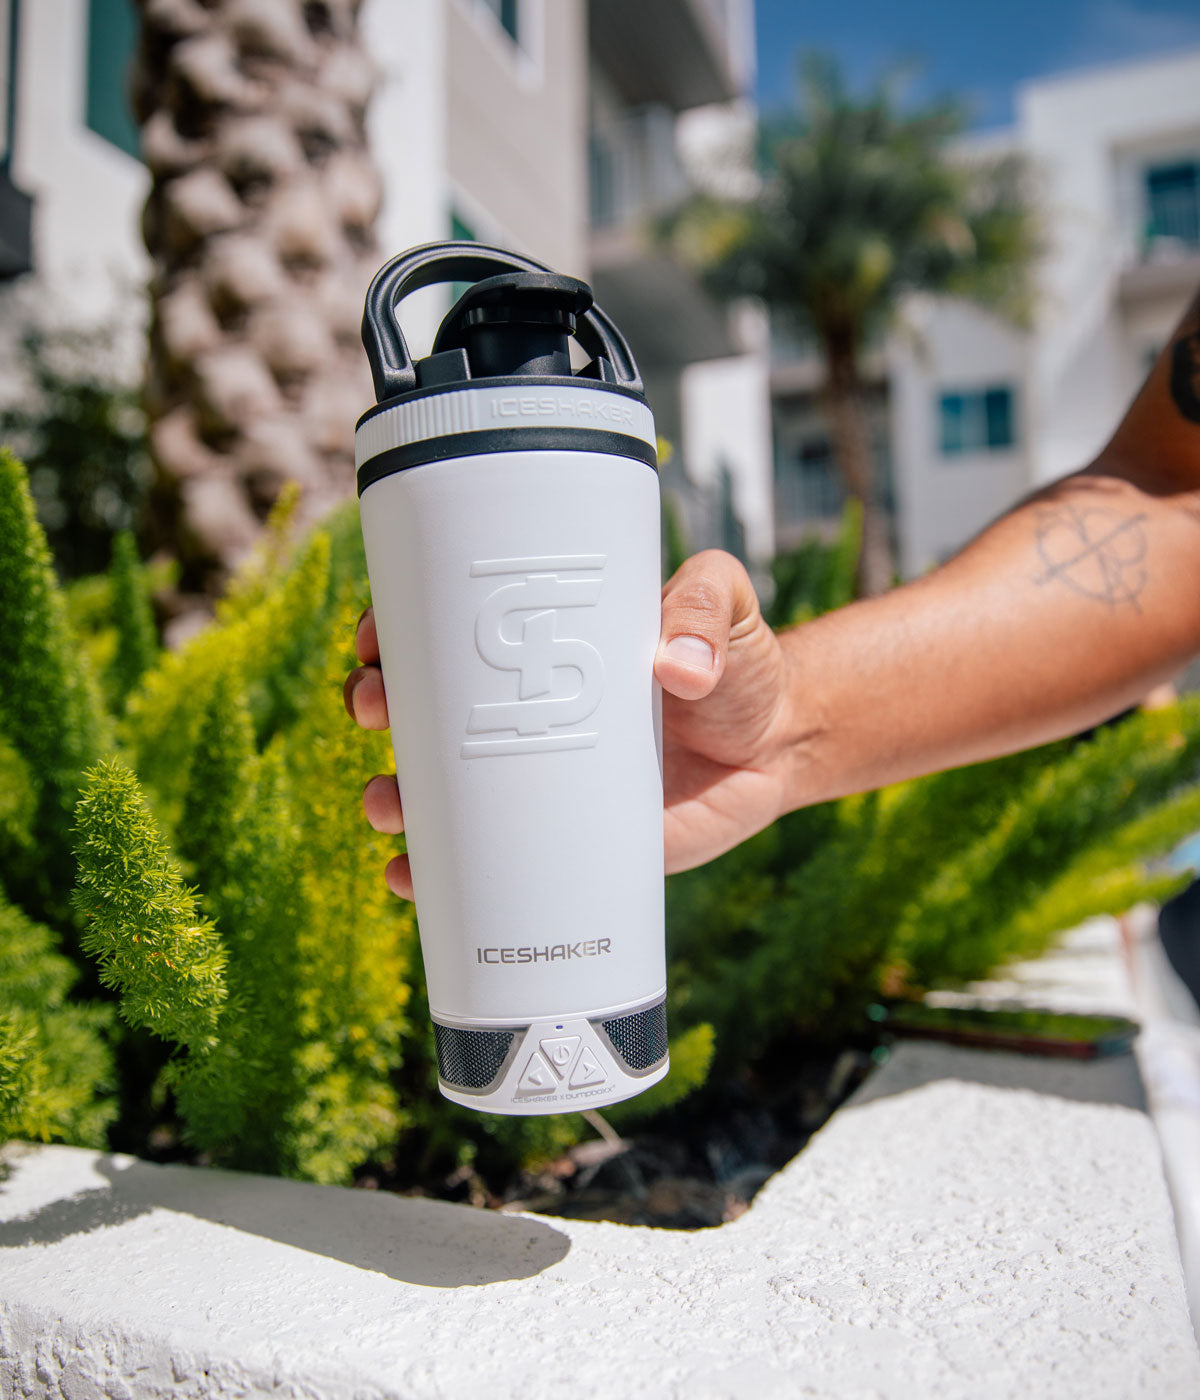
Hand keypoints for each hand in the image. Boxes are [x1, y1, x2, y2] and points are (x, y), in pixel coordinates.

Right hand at [344, 549, 798, 898]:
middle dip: (376, 705)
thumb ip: (705, 609)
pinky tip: (410, 882)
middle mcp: (525, 716)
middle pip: (421, 710)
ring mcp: (540, 786)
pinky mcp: (568, 848)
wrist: (780, 743)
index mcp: (544, 649)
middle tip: (375, 706)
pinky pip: (489, 867)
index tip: (377, 635)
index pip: (448, 631)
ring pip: (439, 794)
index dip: (396, 631)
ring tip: (385, 804)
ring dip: (392, 798)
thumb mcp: (724, 603)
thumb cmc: (739, 662)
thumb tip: (677, 669)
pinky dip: (441, 879)